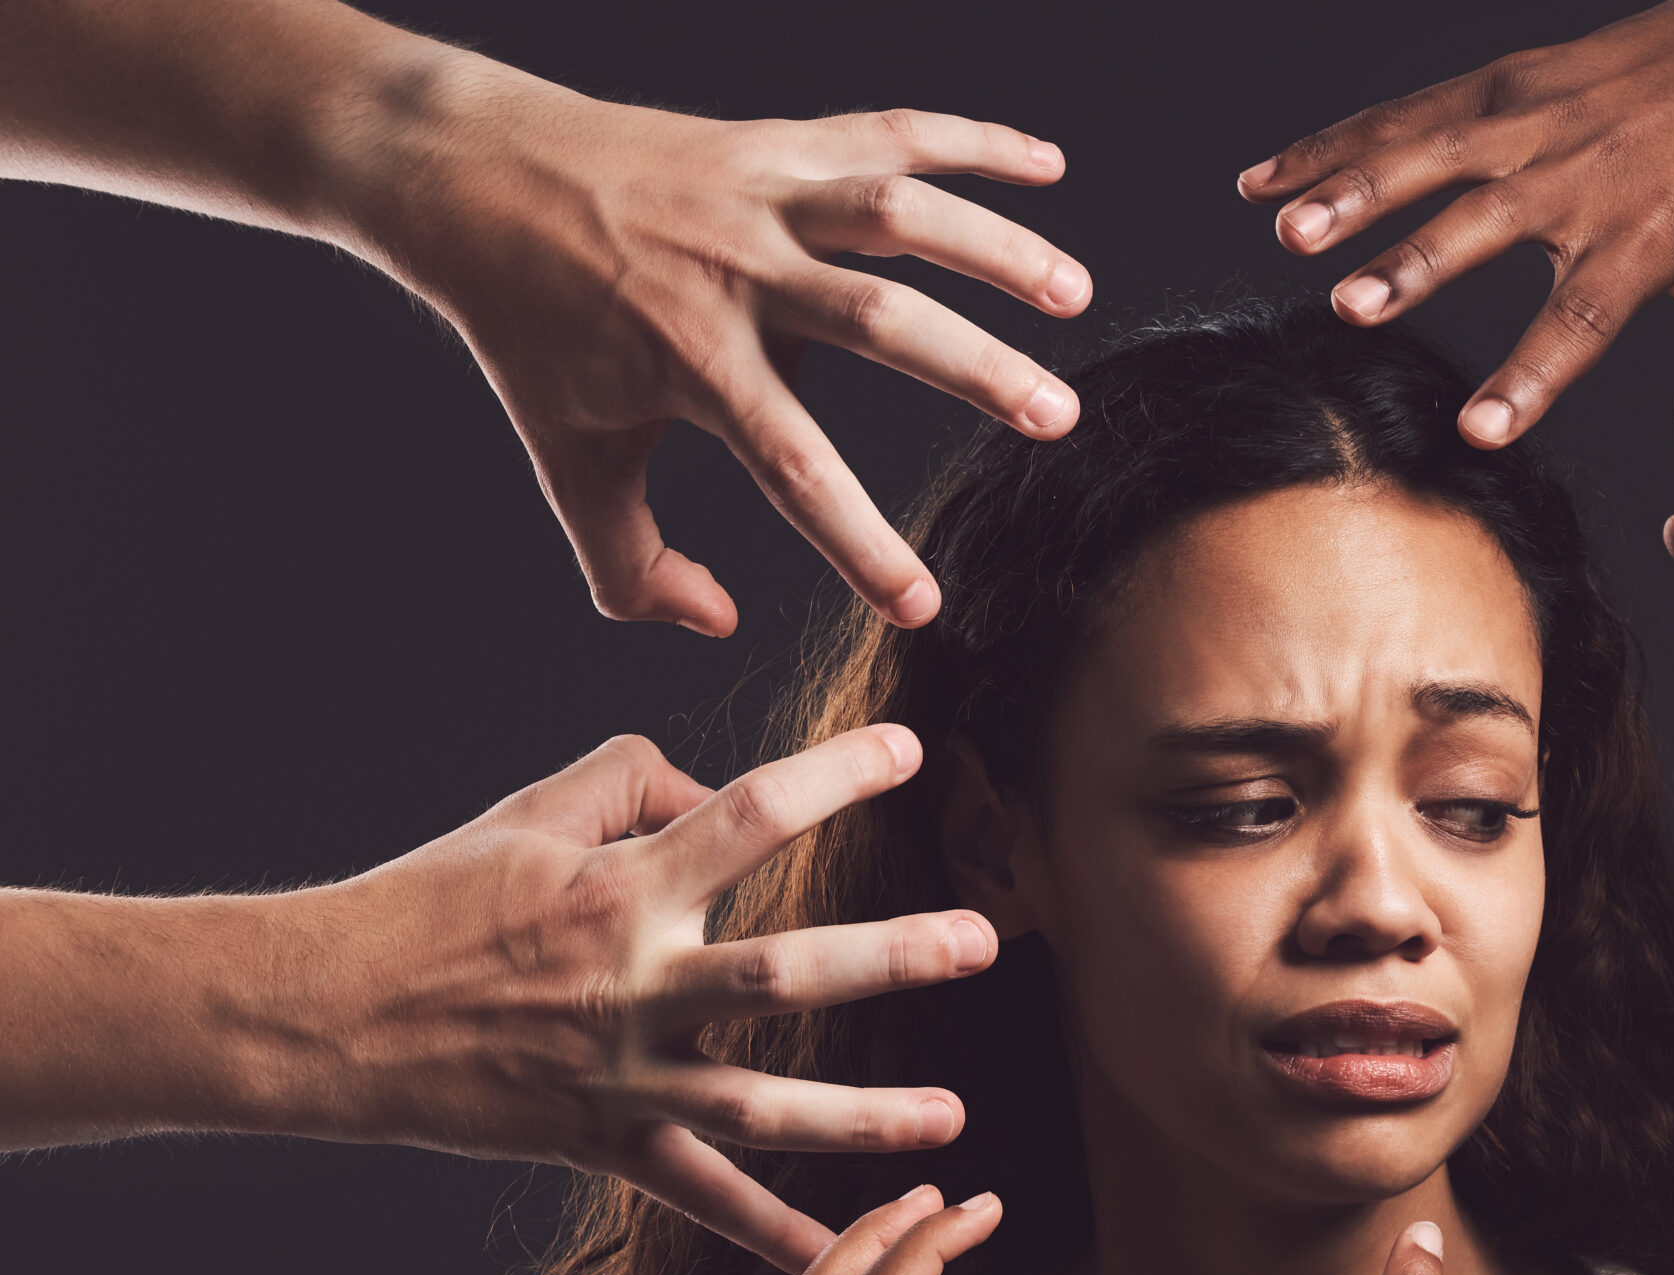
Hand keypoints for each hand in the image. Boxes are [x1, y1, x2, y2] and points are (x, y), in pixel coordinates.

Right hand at [306, 726, 989, 1268]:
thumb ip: (639, 779)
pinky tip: (842, 1256)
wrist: (328, 1016)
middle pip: (782, 973)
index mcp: (618, 889)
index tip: (911, 749)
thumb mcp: (531, 811)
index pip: (747, 817)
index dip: (832, 776)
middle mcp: (632, 987)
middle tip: (983, 942)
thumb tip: (723, 793)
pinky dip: (769, 1233)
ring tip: (955, 1119)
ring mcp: (622, 1076)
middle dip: (891, 957)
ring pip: (763, 1106)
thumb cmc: (432, 898)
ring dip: (864, 1116)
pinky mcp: (602, 1143)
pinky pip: (702, 1196)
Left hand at [359, 70, 1089, 632]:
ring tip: (1076, 297)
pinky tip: (1050, 167)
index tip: (924, 605)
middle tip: (1059, 419)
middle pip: (879, 321)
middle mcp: (737, 272)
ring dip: (997, 250)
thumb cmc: (528, 327)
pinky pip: (891, 132)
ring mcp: (763, 196)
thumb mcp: (568, 458)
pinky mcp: (778, 142)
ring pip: (900, 212)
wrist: (476, 174)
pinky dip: (975, 142)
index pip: (792, 468)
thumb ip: (630, 565)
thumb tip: (718, 623)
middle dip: (978, 369)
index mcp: (691, 360)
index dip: (859, 543)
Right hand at [1238, 1, 1673, 523]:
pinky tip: (1265, 182)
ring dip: (1353, 189)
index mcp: (1653, 234)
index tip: (1478, 431)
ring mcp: (1540, 116)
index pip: (1583, 316)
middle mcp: (1589, 171)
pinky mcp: (1507, 81)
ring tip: (1287, 232)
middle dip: (1416, 263)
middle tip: (1351, 307)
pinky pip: (1404, 114)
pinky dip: (1331, 145)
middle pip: (1488, 224)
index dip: (1530, 374)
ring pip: (1431, 153)